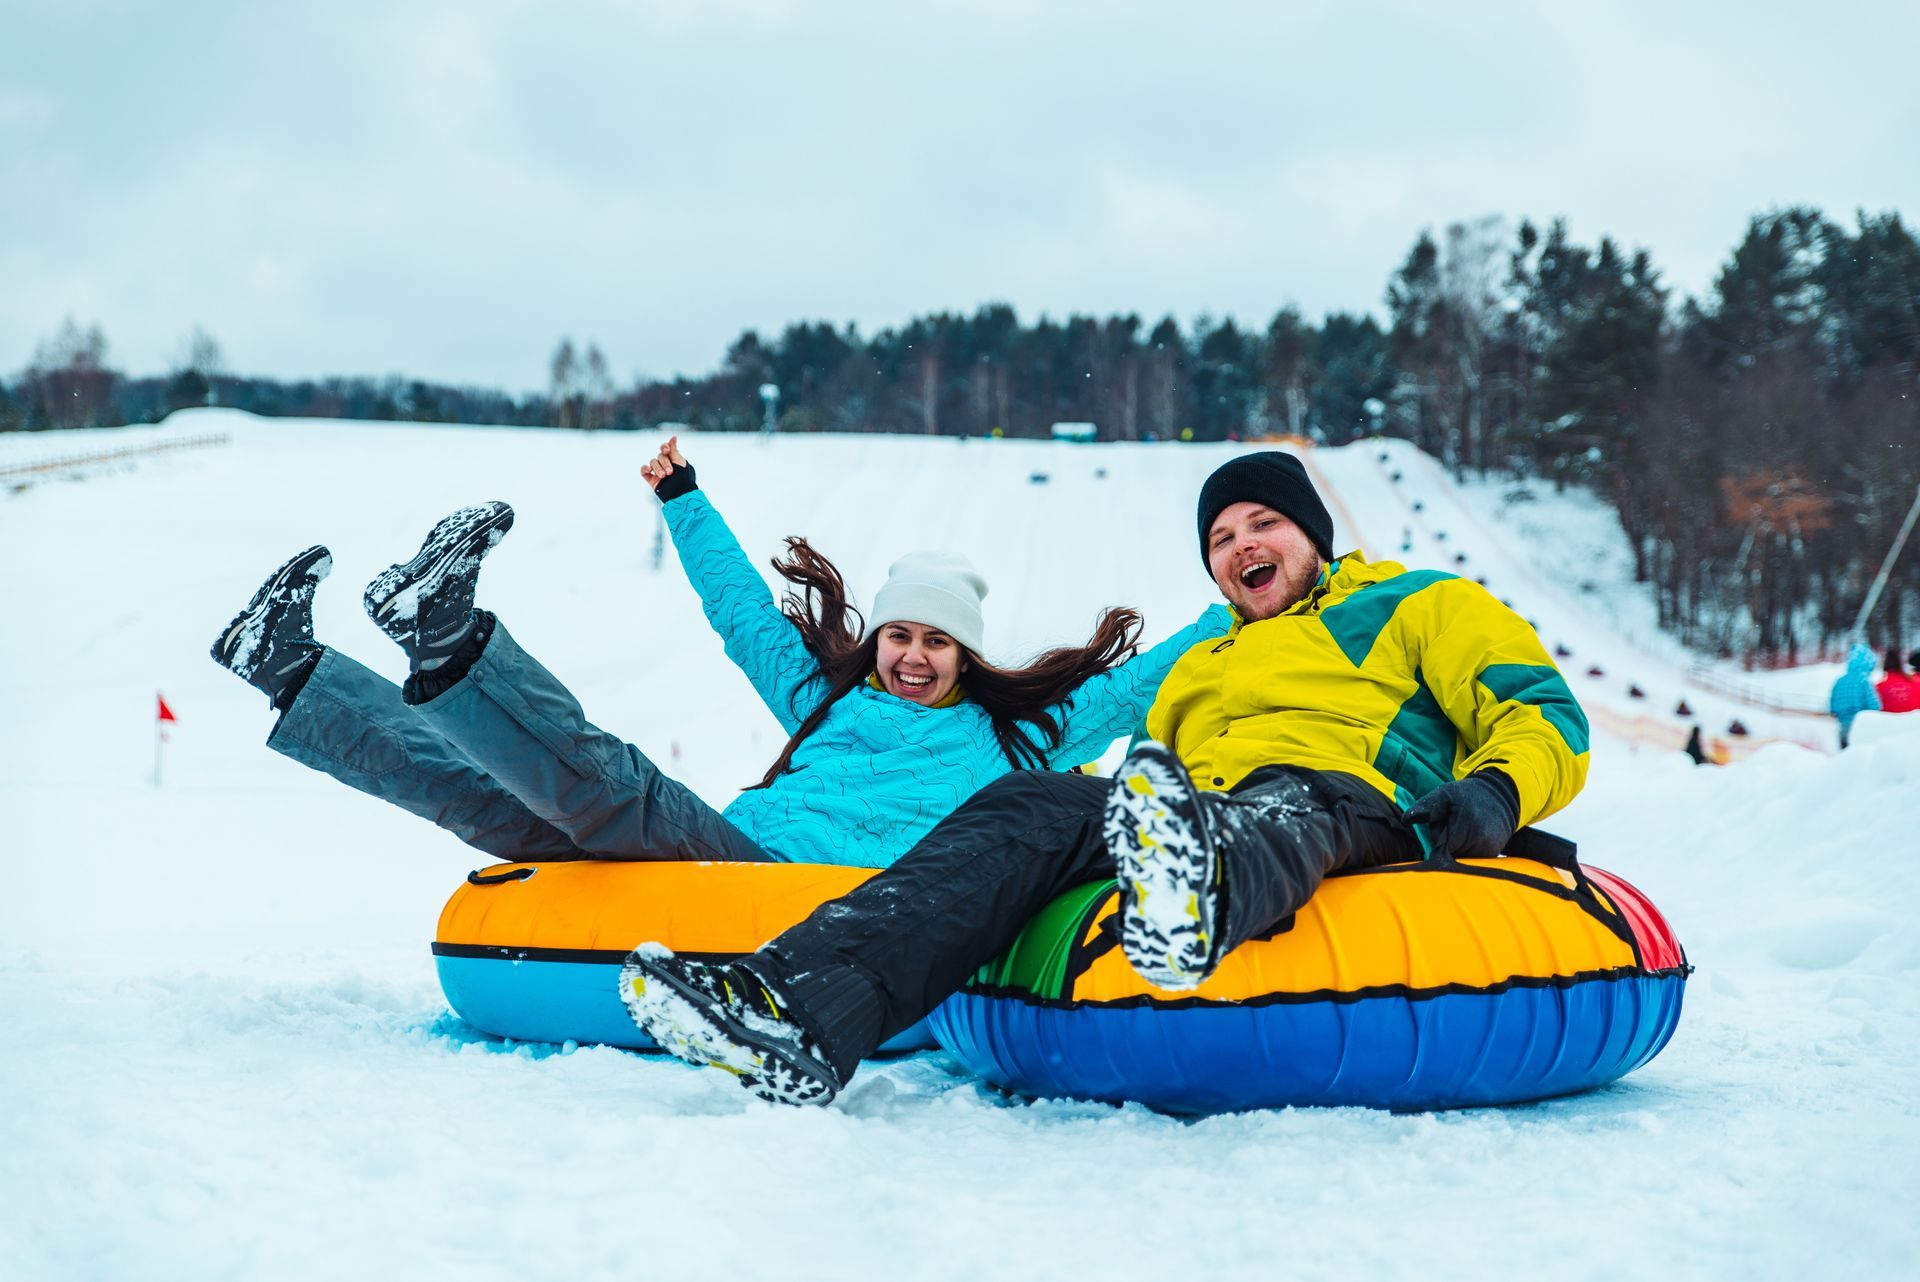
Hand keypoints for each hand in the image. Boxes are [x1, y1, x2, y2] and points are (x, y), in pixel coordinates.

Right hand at [643, 435, 696, 500]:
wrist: (679, 493)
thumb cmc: (683, 477)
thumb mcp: (679, 461)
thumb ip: (674, 450)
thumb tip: (673, 437)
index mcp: (673, 459)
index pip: (665, 448)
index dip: (664, 447)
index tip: (667, 450)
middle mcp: (665, 464)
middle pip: (660, 456)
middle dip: (665, 463)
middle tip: (670, 472)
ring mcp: (658, 471)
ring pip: (652, 463)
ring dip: (657, 468)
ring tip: (664, 476)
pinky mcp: (651, 479)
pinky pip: (644, 471)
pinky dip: (645, 469)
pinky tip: (649, 471)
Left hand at [1405, 771, 1519, 860]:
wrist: (1499, 796)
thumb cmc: (1466, 795)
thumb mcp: (1444, 794)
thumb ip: (1425, 806)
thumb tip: (1407, 820)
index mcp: (1467, 825)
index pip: (1441, 847)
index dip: (1439, 837)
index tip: (1444, 825)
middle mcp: (1481, 840)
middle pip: (1451, 855)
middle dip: (1447, 844)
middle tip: (1454, 825)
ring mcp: (1489, 850)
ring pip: (1460, 859)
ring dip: (1457, 848)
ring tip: (1463, 831)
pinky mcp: (1493, 854)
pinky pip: (1471, 860)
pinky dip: (1467, 851)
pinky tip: (1472, 838)